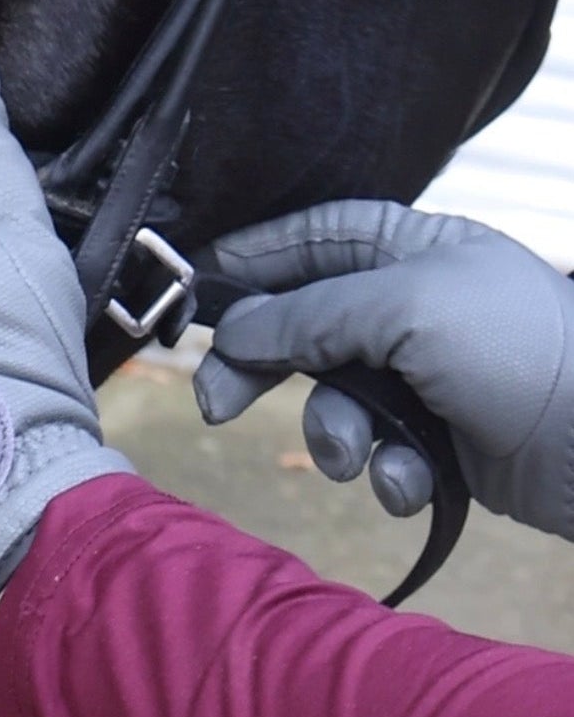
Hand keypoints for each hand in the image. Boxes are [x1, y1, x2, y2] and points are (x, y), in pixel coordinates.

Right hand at [194, 201, 573, 541]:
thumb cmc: (521, 350)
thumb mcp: (406, 307)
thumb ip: (311, 314)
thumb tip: (235, 331)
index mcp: (411, 248)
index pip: (312, 236)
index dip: (253, 258)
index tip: (195, 288)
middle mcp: (414, 306)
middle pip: (305, 326)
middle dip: (263, 367)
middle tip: (218, 402)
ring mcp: (429, 377)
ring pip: (336, 403)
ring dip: (336, 436)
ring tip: (362, 457)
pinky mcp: (444, 441)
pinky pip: (382, 455)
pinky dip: (389, 473)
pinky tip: (416, 480)